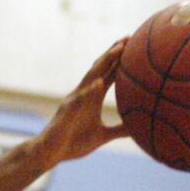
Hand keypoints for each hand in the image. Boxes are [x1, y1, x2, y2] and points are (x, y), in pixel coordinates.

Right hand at [33, 39, 129, 167]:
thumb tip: (139, 129)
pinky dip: (89, 91)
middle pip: (101, 68)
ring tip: (118, 49)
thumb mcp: (102, 136)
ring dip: (104, 62)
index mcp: (93, 97)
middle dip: (114, 52)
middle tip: (129, 36)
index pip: (109, 74)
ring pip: (91, 77)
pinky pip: (80, 99)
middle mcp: (84, 93)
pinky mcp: (67, 111)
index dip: (121, 60)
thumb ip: (119, 130)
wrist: (50, 153)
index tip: (135, 45)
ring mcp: (75, 100)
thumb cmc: (74, 144)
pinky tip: (99, 83)